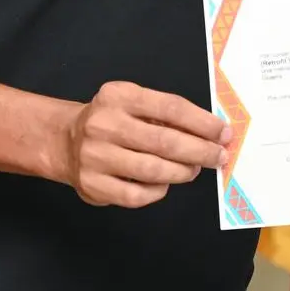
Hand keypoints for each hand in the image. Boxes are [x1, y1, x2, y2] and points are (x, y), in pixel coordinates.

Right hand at [58, 81, 230, 207]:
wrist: (65, 141)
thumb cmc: (113, 120)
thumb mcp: (133, 103)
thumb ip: (166, 114)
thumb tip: (212, 132)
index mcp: (120, 96)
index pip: (171, 107)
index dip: (203, 122)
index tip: (224, 133)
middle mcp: (104, 124)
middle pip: (165, 141)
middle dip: (200, 151)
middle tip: (219, 157)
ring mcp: (96, 156)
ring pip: (153, 170)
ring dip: (182, 172)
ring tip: (193, 169)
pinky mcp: (93, 185)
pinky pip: (137, 195)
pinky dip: (158, 191)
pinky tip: (165, 184)